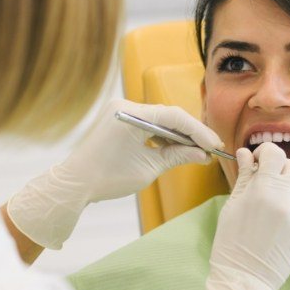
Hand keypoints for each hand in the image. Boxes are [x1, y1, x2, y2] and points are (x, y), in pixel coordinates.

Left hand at [7, 99, 222, 248]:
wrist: (75, 183)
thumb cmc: (108, 178)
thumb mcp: (148, 168)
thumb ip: (178, 156)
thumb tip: (203, 155)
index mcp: (130, 114)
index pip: (174, 117)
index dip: (198, 131)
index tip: (215, 145)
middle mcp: (124, 106)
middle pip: (168, 115)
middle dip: (190, 133)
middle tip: (211, 148)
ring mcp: (119, 110)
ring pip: (159, 119)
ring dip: (177, 135)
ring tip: (197, 151)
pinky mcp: (118, 118)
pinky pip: (147, 123)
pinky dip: (162, 135)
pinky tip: (177, 148)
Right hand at [201, 143, 289, 289]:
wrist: (244, 278)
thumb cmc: (230, 243)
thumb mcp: (232, 206)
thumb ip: (243, 177)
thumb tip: (245, 154)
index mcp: (261, 189)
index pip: (273, 153)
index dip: (264, 152)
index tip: (256, 159)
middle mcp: (282, 197)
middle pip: (287, 165)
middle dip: (274, 166)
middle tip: (262, 175)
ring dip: (285, 182)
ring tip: (272, 194)